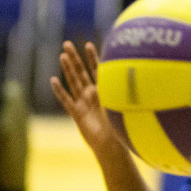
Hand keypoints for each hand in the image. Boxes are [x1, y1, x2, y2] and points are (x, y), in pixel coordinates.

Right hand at [51, 42, 120, 157]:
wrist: (111, 146)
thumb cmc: (120, 127)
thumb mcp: (123, 107)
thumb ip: (126, 93)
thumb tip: (137, 77)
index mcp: (104, 91)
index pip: (97, 70)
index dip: (92, 57)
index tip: (88, 44)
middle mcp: (92, 94)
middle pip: (81, 72)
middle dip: (74, 58)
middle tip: (67, 44)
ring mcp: (83, 103)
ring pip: (73, 82)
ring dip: (68, 69)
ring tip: (62, 55)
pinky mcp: (76, 113)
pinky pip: (66, 100)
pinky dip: (60, 90)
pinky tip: (53, 80)